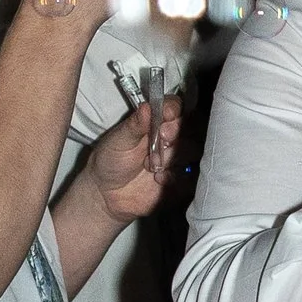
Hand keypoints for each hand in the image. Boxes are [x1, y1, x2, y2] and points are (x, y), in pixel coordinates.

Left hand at [87, 93, 181, 223]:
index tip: (166, 116)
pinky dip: (177, 177)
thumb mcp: (118, 140)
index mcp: (155, 122)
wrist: (107, 194)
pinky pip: (193, 176)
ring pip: (194, 151)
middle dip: (177, 135)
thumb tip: (147, 106)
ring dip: (174, 157)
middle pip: (192, 127)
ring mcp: (179, 159)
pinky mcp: (182, 180)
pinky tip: (159, 179)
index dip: (175, 110)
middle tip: (160, 140)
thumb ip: (134, 124)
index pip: (175, 108)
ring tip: (151, 166)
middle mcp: (171, 138)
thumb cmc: (110, 161)